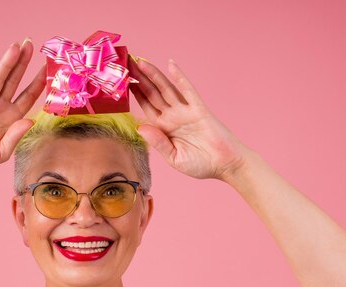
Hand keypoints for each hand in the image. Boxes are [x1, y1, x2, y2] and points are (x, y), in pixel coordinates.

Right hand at [0, 41, 45, 173]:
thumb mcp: (2, 152)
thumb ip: (16, 137)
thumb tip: (30, 121)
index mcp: (11, 117)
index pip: (29, 96)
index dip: (39, 82)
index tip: (50, 68)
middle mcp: (0, 106)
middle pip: (15, 80)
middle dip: (23, 63)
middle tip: (31, 43)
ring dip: (6, 62)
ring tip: (16, 46)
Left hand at [128, 56, 251, 180]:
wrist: (225, 165)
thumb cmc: (200, 164)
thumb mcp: (174, 158)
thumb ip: (158, 143)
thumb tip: (141, 127)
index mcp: (164, 128)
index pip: (145, 107)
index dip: (134, 95)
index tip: (120, 82)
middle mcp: (172, 116)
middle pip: (152, 94)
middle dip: (139, 79)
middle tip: (126, 63)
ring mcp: (185, 111)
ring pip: (166, 89)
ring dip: (153, 75)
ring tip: (140, 62)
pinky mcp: (199, 109)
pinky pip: (188, 90)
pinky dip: (180, 77)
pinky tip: (170, 65)